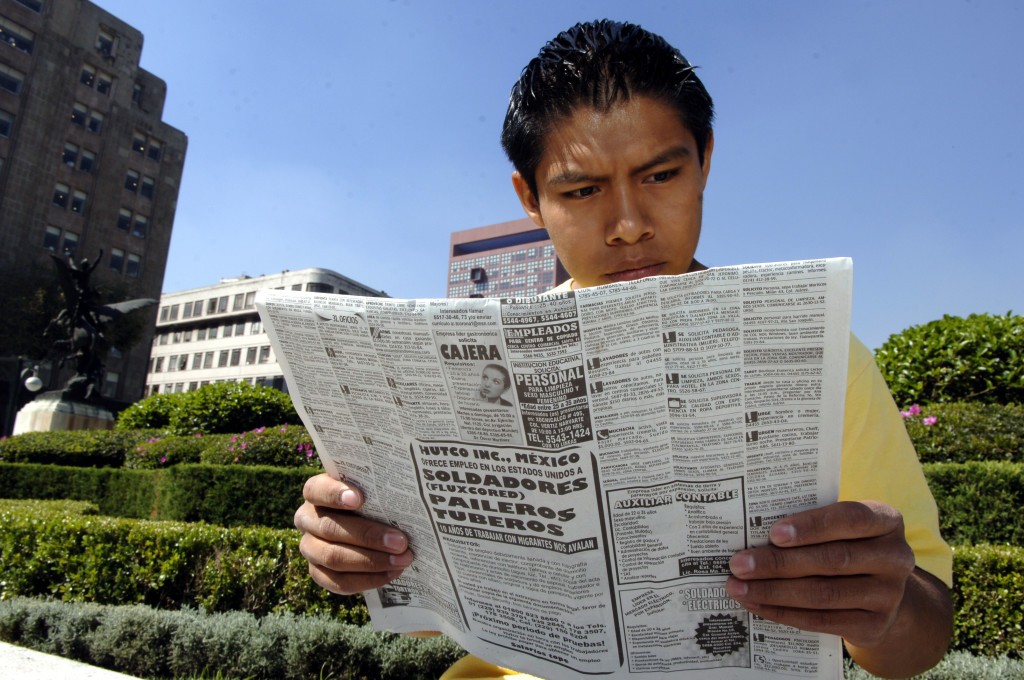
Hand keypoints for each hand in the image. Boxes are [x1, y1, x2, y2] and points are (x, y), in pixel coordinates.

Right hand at [294, 473, 412, 595]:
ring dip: (371, 561)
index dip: (335, 494)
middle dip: (368, 536)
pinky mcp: (318, 572)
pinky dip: (368, 579)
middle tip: (400, 541)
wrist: (371, 528)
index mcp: (316, 492)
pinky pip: (339, 582)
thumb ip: (377, 487)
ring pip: (333, 558)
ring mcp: (310, 547)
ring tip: (402, 559)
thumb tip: (402, 487)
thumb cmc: (373, 499)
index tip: (360, 499)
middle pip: (330, 529)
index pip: (316, 490)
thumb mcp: (372, 489)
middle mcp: (307, 519)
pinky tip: (392, 572)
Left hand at [725, 500, 914, 648]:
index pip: (850, 518)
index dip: (812, 526)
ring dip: (774, 591)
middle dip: (779, 563)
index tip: (773, 533)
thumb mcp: (841, 527)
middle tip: (739, 564)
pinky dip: (784, 612)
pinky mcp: (874, 625)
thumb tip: (751, 531)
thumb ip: (810, 524)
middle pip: (832, 560)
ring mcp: (888, 595)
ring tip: (738, 587)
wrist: (882, 592)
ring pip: (823, 593)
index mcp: (886, 520)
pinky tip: (757, 605)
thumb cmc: (846, 544)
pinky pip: (822, 620)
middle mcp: (895, 557)